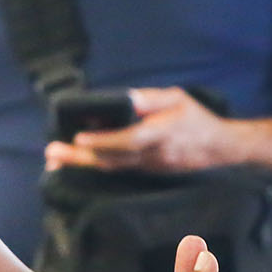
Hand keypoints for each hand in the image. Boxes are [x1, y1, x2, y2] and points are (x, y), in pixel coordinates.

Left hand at [46, 87, 236, 174]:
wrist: (220, 148)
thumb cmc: (197, 118)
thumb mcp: (178, 99)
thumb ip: (150, 99)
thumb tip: (126, 99)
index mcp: (161, 134)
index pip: (128, 140)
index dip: (103, 141)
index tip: (79, 138)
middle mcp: (151, 155)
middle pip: (111, 159)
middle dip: (79, 158)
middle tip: (51, 154)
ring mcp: (148, 167)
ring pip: (111, 167)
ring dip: (82, 164)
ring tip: (54, 161)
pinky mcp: (146, 172)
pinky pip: (117, 169)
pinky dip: (96, 166)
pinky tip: (77, 162)